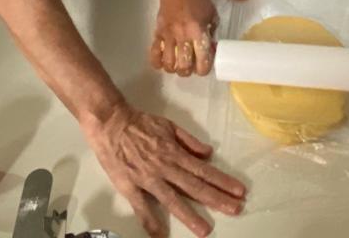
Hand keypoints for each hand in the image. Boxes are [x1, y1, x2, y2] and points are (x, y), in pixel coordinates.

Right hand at [83, 102, 245, 236]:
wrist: (110, 122)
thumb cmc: (140, 123)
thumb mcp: (169, 125)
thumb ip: (189, 140)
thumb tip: (208, 153)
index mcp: (175, 152)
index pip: (204, 170)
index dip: (222, 181)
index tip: (238, 191)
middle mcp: (165, 167)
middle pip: (194, 186)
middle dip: (216, 199)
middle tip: (235, 209)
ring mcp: (148, 179)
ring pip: (172, 199)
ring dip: (189, 215)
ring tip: (205, 230)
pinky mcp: (130, 186)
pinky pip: (142, 206)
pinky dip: (150, 222)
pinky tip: (160, 235)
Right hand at [151, 0, 218, 76]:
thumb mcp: (212, 15)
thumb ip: (212, 33)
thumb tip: (211, 48)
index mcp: (199, 32)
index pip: (202, 61)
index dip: (204, 69)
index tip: (204, 65)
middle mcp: (183, 37)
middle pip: (184, 67)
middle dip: (188, 71)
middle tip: (190, 66)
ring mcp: (168, 35)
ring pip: (168, 64)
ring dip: (174, 68)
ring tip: (177, 64)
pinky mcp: (157, 32)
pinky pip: (154, 53)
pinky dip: (157, 62)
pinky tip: (163, 62)